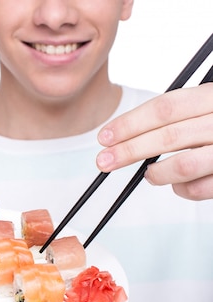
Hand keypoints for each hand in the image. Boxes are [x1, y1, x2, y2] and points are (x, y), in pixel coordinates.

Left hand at [96, 83, 212, 199]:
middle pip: (168, 136)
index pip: (165, 107)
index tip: (105, 137)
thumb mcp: (208, 107)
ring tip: (150, 175)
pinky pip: (201, 188)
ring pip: (183, 166)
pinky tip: (180, 185)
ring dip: (157, 174)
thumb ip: (180, 116)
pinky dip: (183, 190)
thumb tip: (128, 134)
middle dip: (129, 151)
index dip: (130, 123)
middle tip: (104, 162)